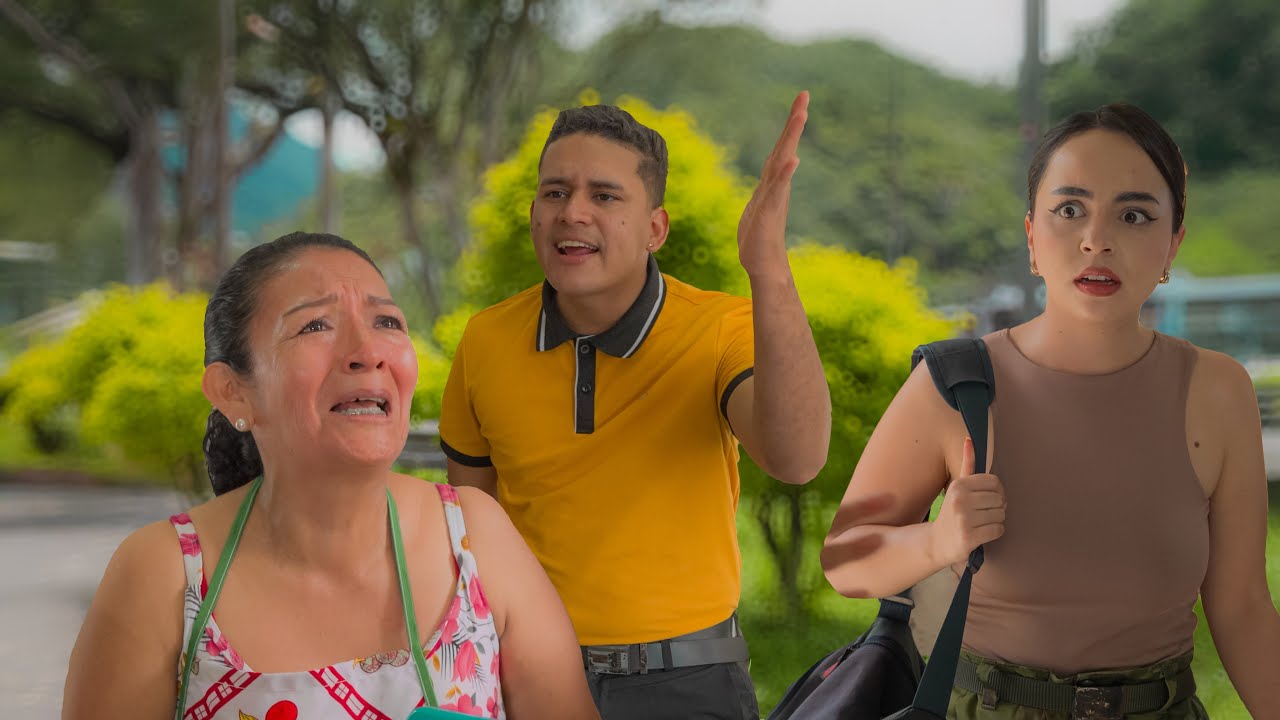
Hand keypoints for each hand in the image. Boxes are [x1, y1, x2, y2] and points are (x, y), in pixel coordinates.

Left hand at [737, 91, 807, 278]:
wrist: (762, 265)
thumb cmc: (759, 237)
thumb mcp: (760, 205)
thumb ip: (768, 188)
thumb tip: (775, 176)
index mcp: (772, 181)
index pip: (781, 147)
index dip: (789, 125)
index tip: (800, 101)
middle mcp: (776, 184)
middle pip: (785, 147)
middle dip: (794, 121)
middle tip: (804, 96)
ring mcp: (775, 196)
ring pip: (783, 161)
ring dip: (791, 138)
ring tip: (801, 115)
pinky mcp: (771, 211)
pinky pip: (778, 188)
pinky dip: (786, 173)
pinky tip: (793, 160)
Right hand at [928, 436, 1005, 566]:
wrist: (938, 542)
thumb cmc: (953, 512)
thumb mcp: (957, 486)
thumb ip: (967, 463)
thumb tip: (969, 439)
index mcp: (959, 485)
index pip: (995, 482)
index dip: (997, 492)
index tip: (988, 498)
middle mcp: (960, 500)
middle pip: (1000, 499)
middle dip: (997, 507)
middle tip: (984, 513)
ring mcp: (964, 519)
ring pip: (1000, 515)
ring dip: (996, 520)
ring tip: (982, 523)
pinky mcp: (969, 537)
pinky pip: (998, 530)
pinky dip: (995, 532)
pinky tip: (983, 533)